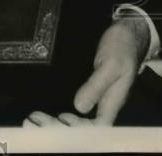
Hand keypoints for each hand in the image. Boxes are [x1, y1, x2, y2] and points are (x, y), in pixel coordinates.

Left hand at [22, 15, 148, 126]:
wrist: (126, 32)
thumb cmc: (121, 47)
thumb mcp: (110, 65)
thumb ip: (96, 86)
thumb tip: (78, 107)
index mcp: (112, 102)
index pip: (98, 127)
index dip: (80, 129)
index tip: (60, 119)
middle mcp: (102, 103)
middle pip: (84, 125)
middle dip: (60, 126)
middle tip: (36, 120)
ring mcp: (95, 95)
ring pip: (77, 115)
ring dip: (57, 119)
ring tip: (35, 117)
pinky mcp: (88, 86)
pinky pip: (73, 101)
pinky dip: (59, 105)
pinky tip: (44, 104)